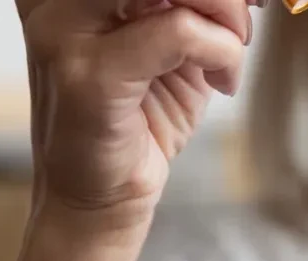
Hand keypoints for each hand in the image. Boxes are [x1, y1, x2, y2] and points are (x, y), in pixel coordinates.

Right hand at [15, 0, 263, 228]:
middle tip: (244, 17)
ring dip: (221, 8)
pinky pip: (177, 31)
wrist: (106, 194)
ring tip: (232, 46)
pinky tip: (222, 79)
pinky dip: (220, 51)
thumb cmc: (141, 115)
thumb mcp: (175, 42)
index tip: (244, 0)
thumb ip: (196, 3)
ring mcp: (63, 29)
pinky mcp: (88, 74)